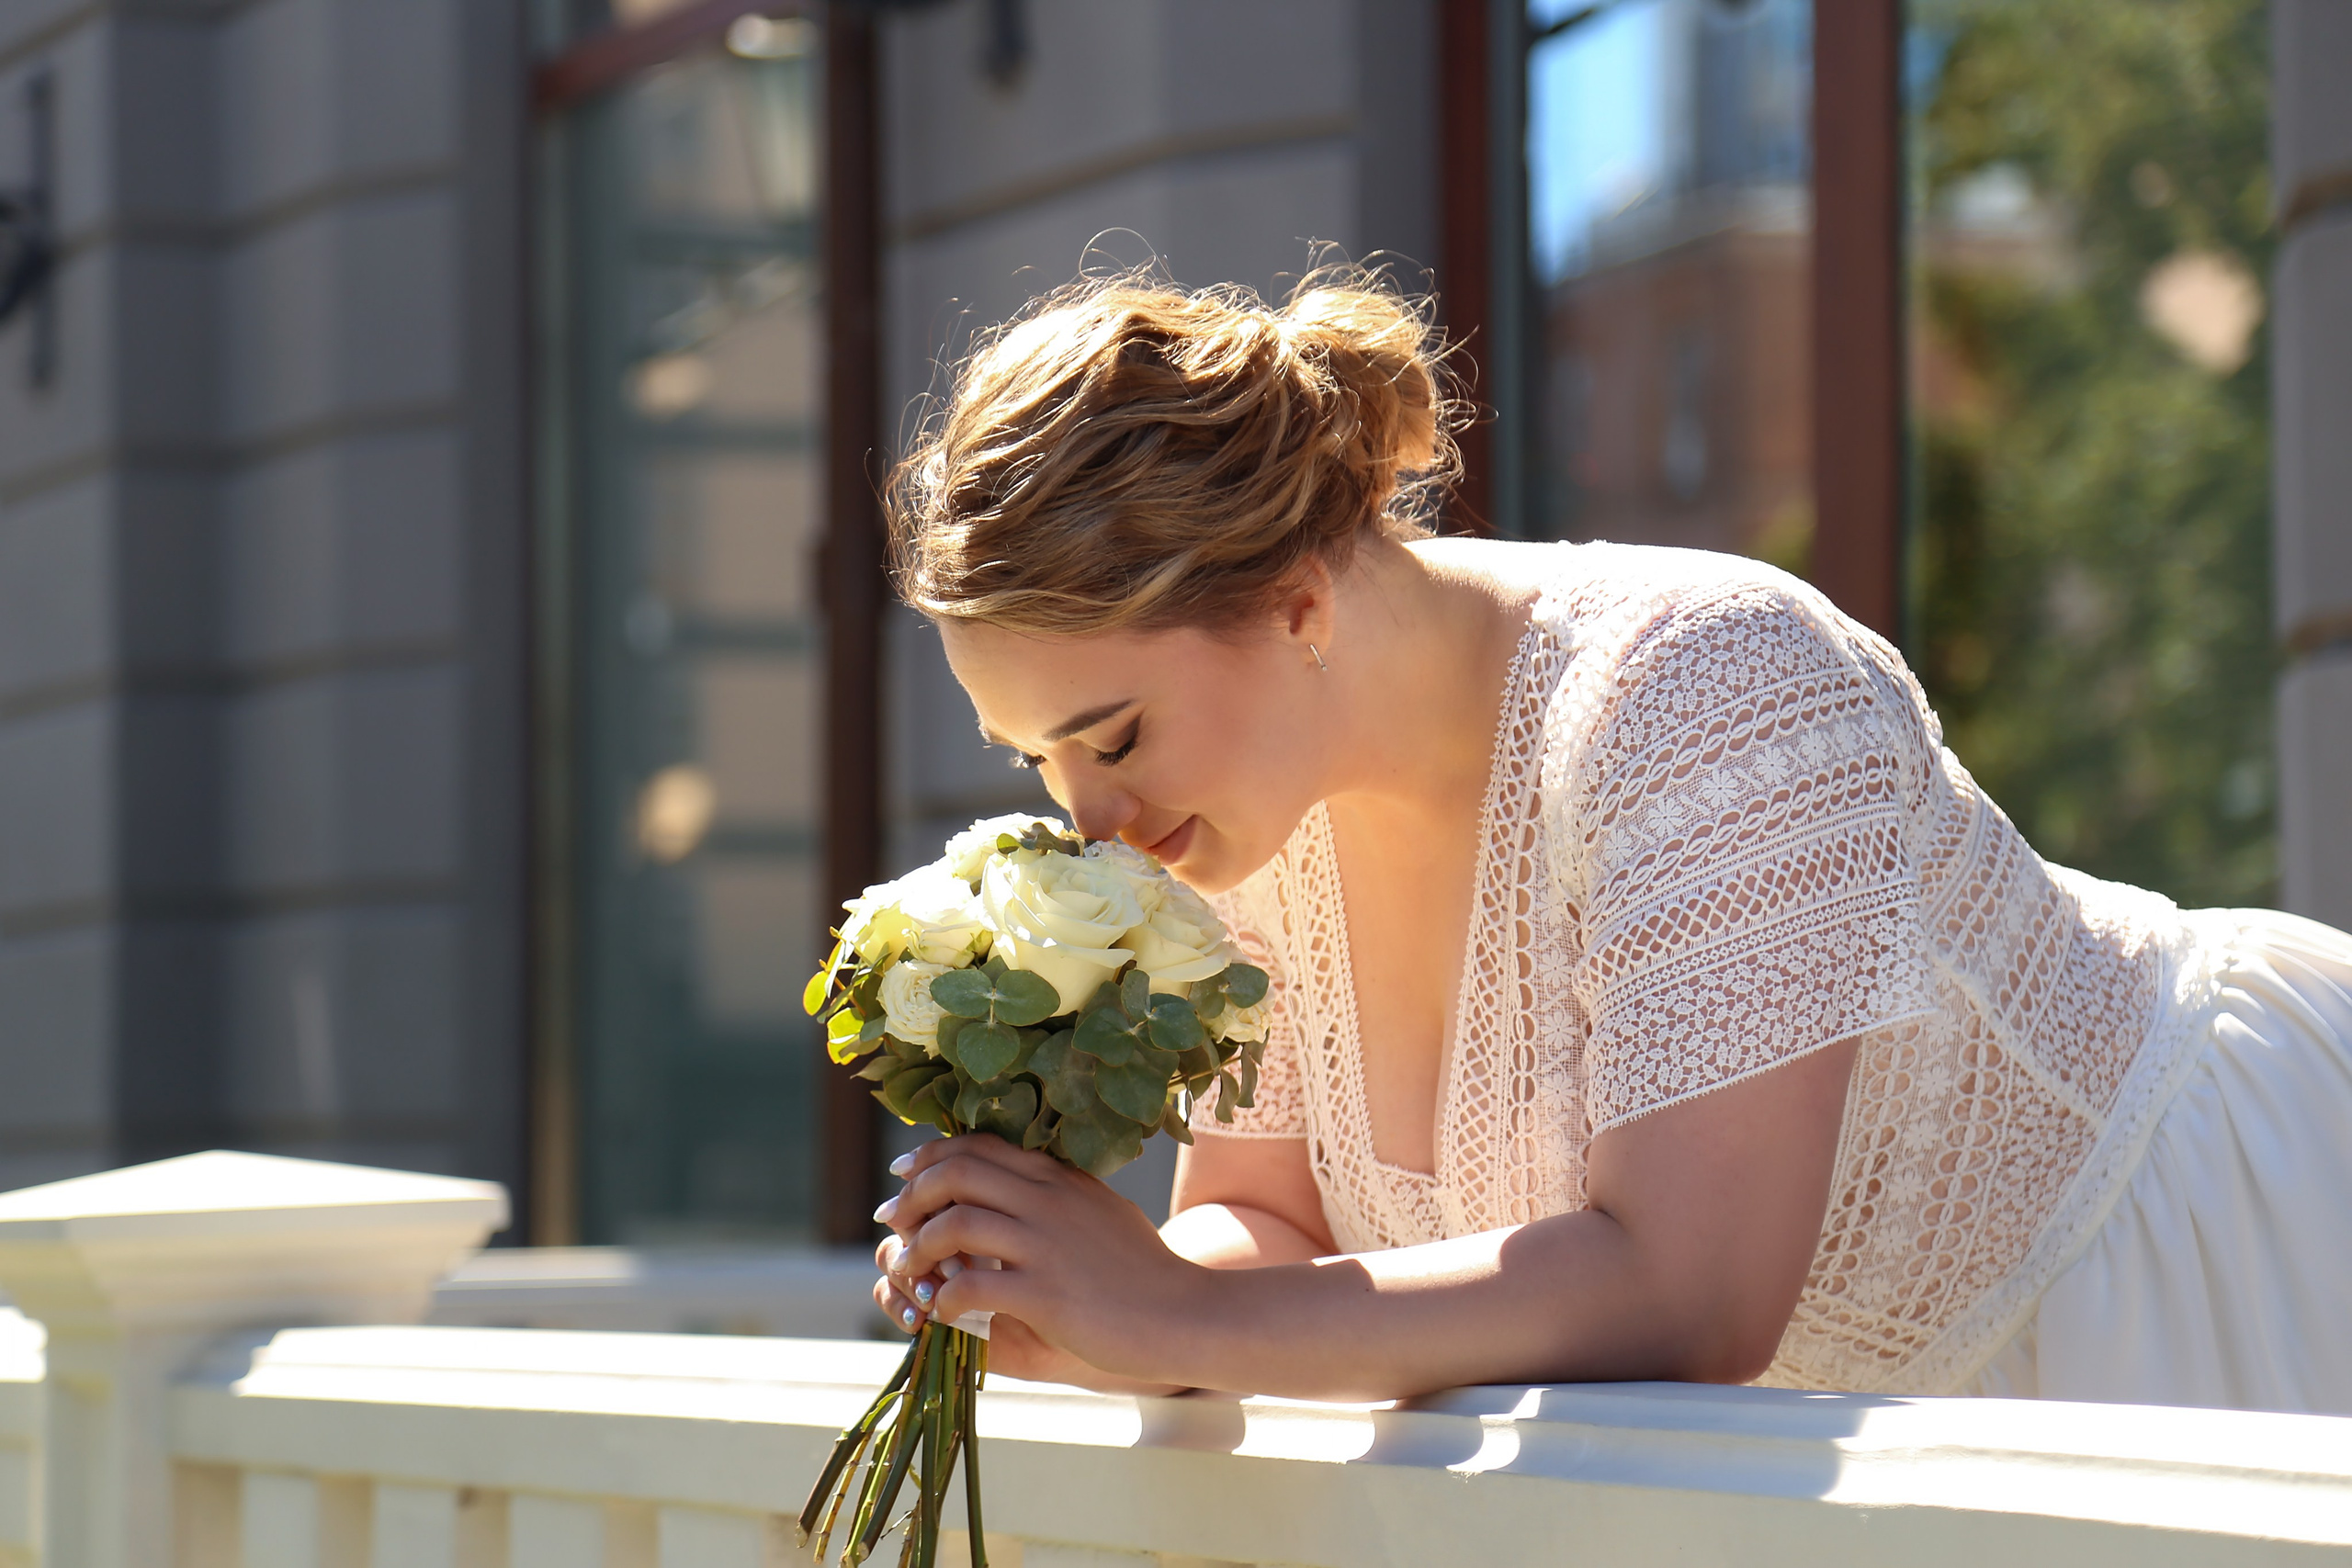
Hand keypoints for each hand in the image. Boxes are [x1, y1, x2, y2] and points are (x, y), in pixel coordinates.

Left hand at [870, 1134, 1210, 1388]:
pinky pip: (971, 1285)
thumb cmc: (1142, 1272)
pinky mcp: (1045, 1293)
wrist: (1185, 1315)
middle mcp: (1048, 1200)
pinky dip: (944, 1297)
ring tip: (910, 1272)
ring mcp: (1046, 1245)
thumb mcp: (1099, 1212)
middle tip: (895, 1222)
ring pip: (956, 1224)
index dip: (929, 1156)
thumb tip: (1014, 1182)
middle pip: (956, 1173)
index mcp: (1058, 1177)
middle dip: (912, 1195)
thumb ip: (1056, 1194)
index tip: (902, 1176)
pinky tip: (943, 1312)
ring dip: (919, 1249)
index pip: (977, 1145)